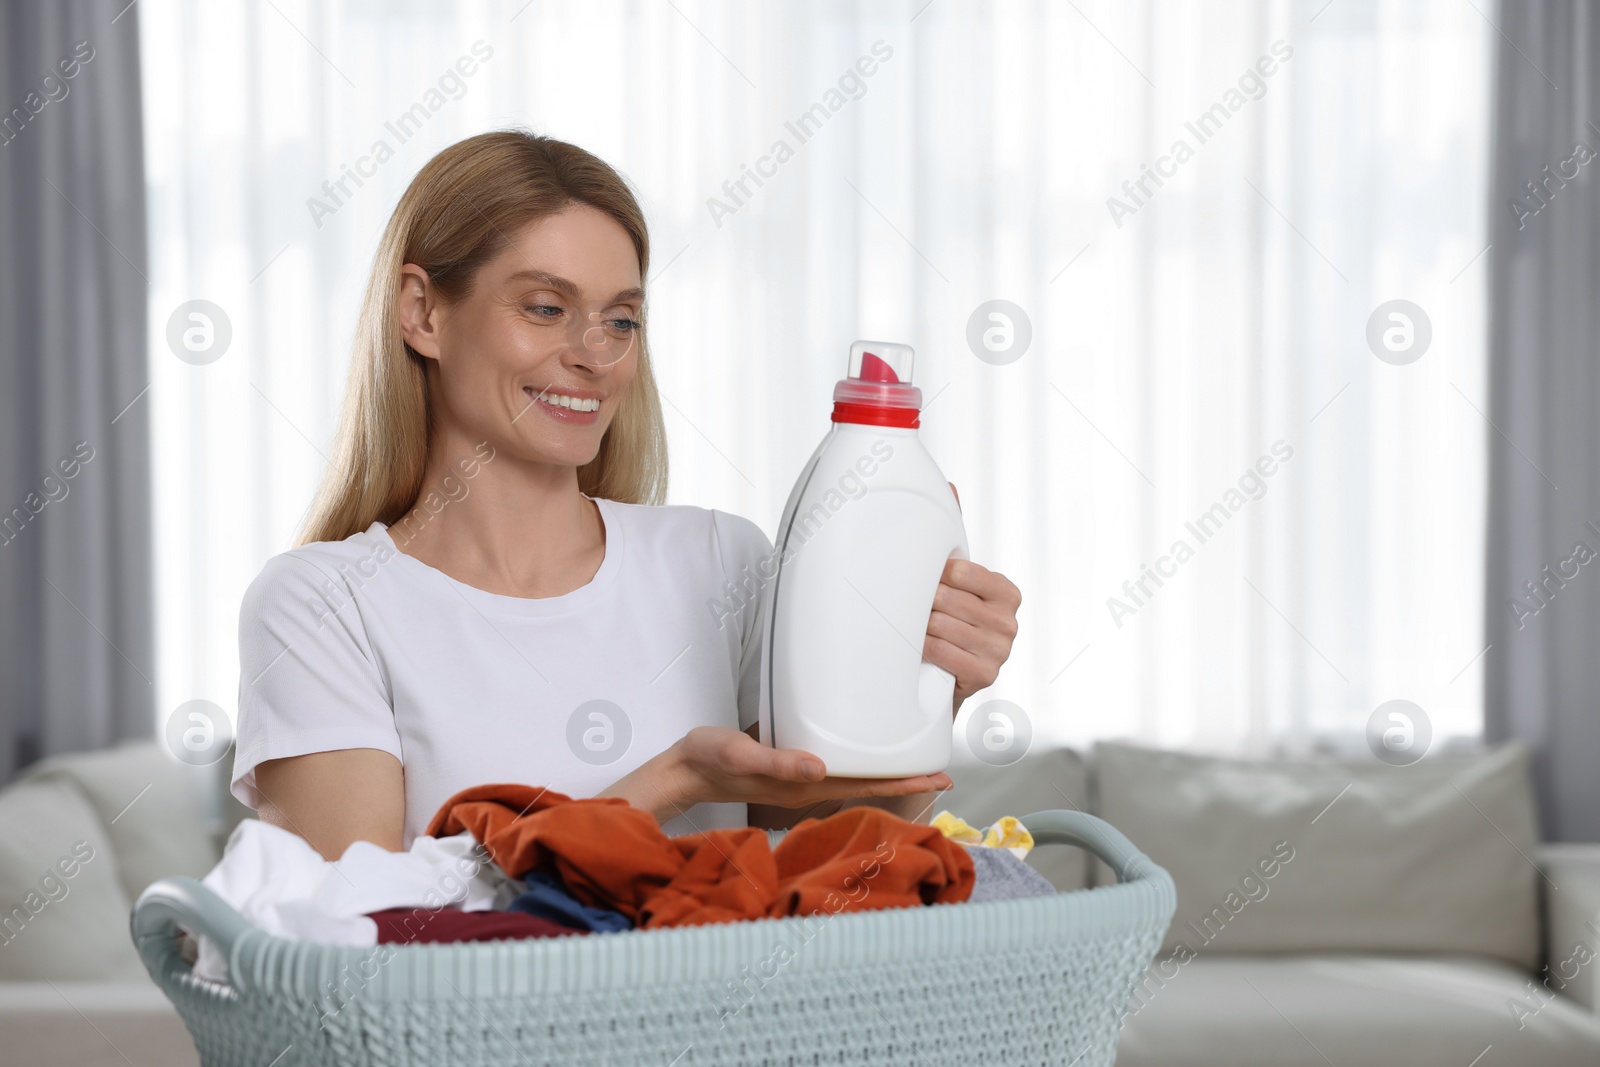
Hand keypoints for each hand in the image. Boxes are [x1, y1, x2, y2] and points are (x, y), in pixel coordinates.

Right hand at [665, 727, 951, 811]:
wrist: (685, 767)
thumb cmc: (710, 760)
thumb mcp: (742, 755)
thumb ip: (779, 762)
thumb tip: (819, 768)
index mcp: (804, 786)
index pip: (866, 785)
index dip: (904, 782)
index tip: (938, 779)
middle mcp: (808, 786)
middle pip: (869, 783)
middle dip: (906, 778)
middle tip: (943, 772)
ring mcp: (801, 778)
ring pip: (854, 775)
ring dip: (885, 769)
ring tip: (914, 759)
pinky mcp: (791, 764)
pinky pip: (835, 764)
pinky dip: (858, 757)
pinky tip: (865, 746)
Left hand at [926, 482, 1021, 713]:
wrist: (943, 678)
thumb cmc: (947, 622)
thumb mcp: (954, 581)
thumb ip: (954, 538)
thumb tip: (949, 486)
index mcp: (1006, 592)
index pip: (960, 571)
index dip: (932, 576)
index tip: (920, 581)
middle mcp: (1009, 621)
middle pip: (948, 599)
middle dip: (920, 603)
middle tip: (905, 606)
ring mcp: (1001, 650)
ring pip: (942, 626)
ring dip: (917, 627)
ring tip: (907, 627)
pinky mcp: (986, 675)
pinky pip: (946, 654)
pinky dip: (925, 650)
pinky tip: (916, 648)